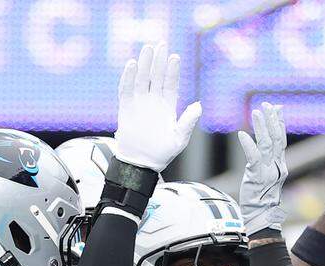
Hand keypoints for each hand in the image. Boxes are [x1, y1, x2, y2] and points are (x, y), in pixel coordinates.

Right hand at [114, 43, 201, 170]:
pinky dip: (129, 76)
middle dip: (158, 60)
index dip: (172, 70)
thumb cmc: (162, 153)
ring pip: (142, 78)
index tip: (175, 56)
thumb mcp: (180, 138)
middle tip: (161, 43)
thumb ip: (188, 122)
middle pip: (156, 76)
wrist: (142, 163)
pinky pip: (126, 88)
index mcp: (167, 106)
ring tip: (148, 48)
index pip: (170, 83)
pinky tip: (133, 64)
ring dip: (145, 64)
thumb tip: (199, 105)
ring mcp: (139, 103)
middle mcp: (153, 101)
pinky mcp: (126, 107)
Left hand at [238, 102, 288, 235]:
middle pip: (277, 138)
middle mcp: (277, 167)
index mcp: (280, 165)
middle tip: (267, 104)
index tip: (277, 108)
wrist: (261, 217)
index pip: (282, 140)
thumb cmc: (261, 198)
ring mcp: (268, 172)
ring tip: (256, 112)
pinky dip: (249, 145)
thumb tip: (265, 145)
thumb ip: (267, 161)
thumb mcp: (266, 177)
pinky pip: (254, 158)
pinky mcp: (257, 178)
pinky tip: (242, 134)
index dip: (279, 123)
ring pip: (267, 144)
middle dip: (273, 120)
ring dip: (262, 127)